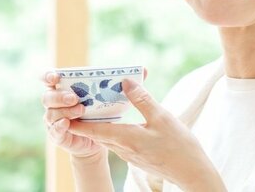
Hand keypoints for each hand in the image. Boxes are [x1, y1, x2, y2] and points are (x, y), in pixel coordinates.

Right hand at [40, 70, 105, 159]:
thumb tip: (124, 81)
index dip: (47, 76)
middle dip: (60, 97)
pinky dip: (60, 126)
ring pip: (51, 114)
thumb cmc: (96, 114)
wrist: (95, 141)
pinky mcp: (56, 135)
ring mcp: (52, 121)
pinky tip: (67, 124)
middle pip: (48, 97)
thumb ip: (101, 90)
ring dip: (65, 111)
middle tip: (74, 98)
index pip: (47, 79)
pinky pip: (54, 130)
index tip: (55, 77)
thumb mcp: (98, 101)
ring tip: (80, 110)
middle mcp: (53, 105)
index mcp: (60, 90)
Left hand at [67, 78, 224, 190]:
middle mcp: (123, 149)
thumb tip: (125, 82)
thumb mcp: (162, 117)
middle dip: (86, 120)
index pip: (95, 131)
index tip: (63, 115)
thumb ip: (142, 99)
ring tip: (93, 107)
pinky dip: (112, 130)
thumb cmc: (179, 146)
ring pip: (108, 137)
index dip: (78, 123)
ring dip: (99, 125)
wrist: (191, 173)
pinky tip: (116, 120)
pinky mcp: (136, 156)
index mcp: (127, 139)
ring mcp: (129, 155)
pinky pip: (118, 141)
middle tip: (76, 103)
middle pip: (98, 133)